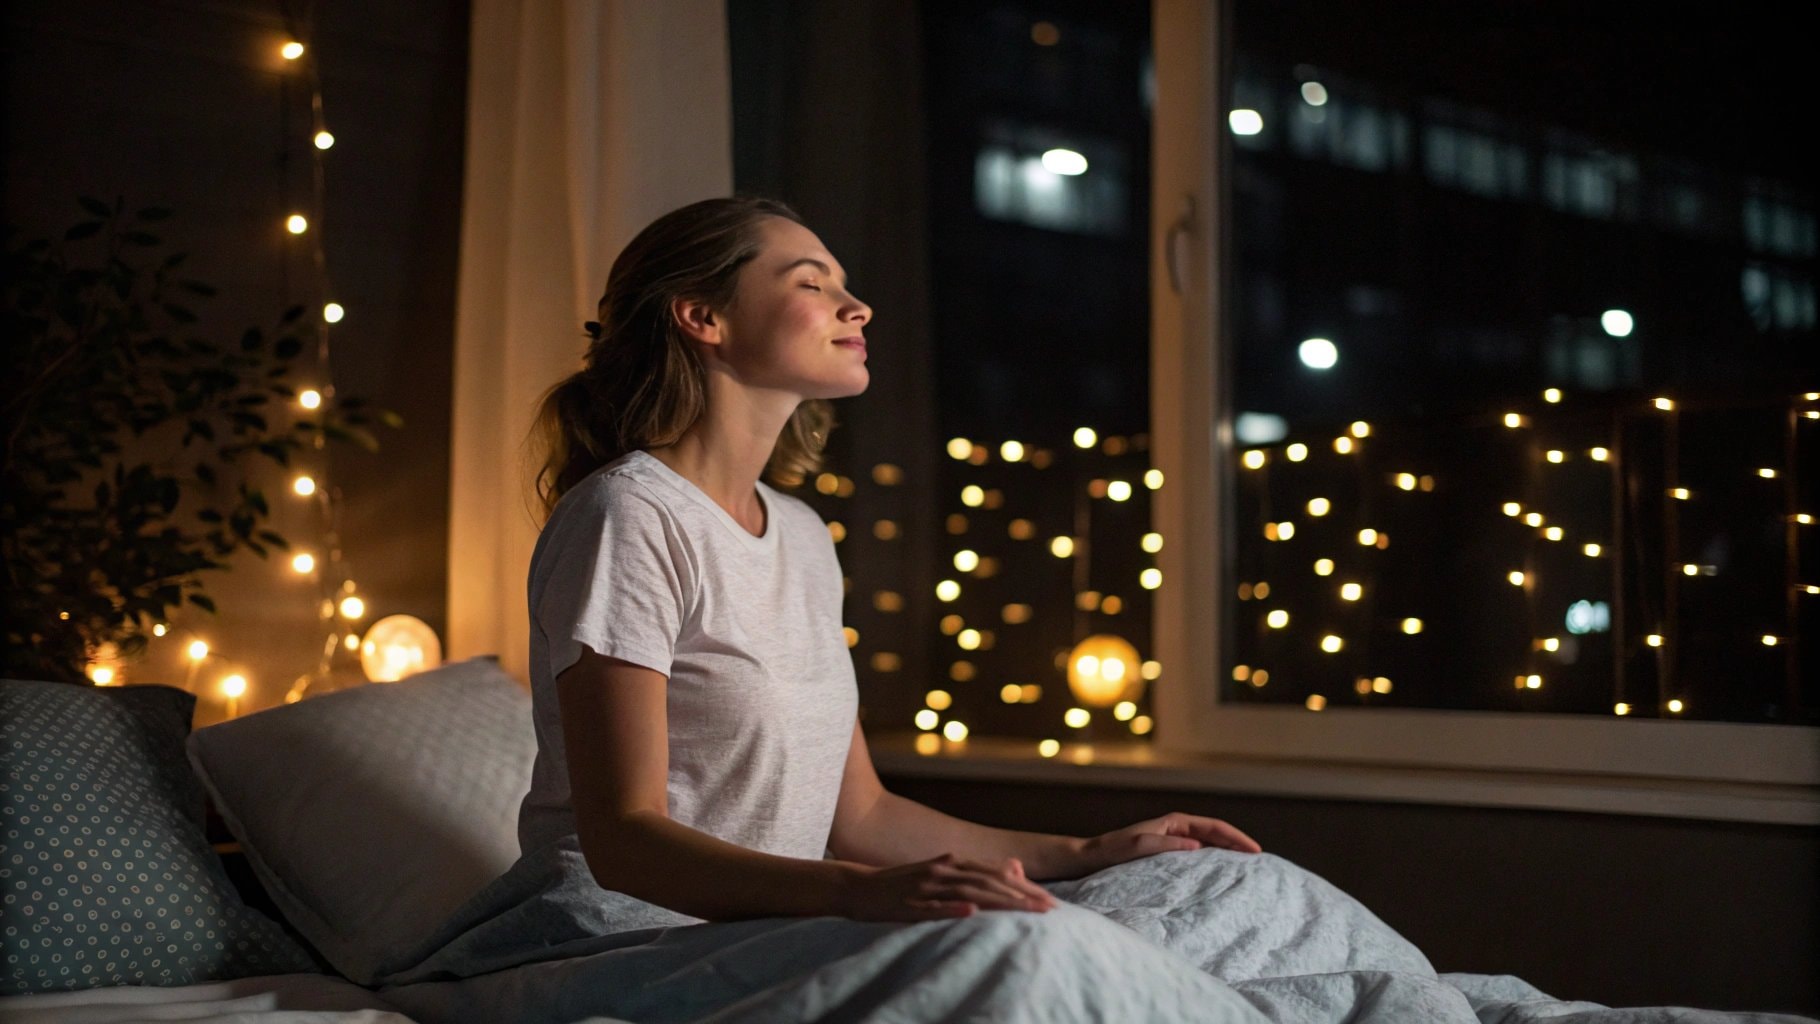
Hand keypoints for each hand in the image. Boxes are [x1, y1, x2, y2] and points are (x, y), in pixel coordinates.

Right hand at [835, 852, 1058, 922]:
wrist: (858, 886)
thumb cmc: (903, 884)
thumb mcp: (940, 874)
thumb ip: (973, 873)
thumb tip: (1012, 868)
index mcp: (952, 863)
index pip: (997, 874)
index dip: (1025, 887)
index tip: (1050, 901)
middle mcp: (944, 869)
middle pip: (990, 881)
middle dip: (1022, 896)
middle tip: (1050, 909)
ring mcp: (926, 885)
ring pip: (969, 892)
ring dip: (999, 902)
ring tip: (1025, 912)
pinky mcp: (909, 903)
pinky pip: (933, 907)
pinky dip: (953, 909)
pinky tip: (971, 913)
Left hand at [1074, 812, 1261, 876]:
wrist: (1094, 857)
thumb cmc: (1115, 850)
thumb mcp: (1140, 845)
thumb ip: (1166, 844)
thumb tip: (1197, 846)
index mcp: (1175, 822)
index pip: (1215, 827)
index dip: (1237, 838)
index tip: (1255, 851)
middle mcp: (1177, 828)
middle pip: (1217, 833)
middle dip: (1238, 844)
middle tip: (1259, 860)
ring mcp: (1174, 840)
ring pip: (1210, 843)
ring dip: (1228, 852)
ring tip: (1247, 867)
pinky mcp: (1169, 854)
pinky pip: (1199, 856)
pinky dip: (1213, 861)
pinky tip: (1220, 874)